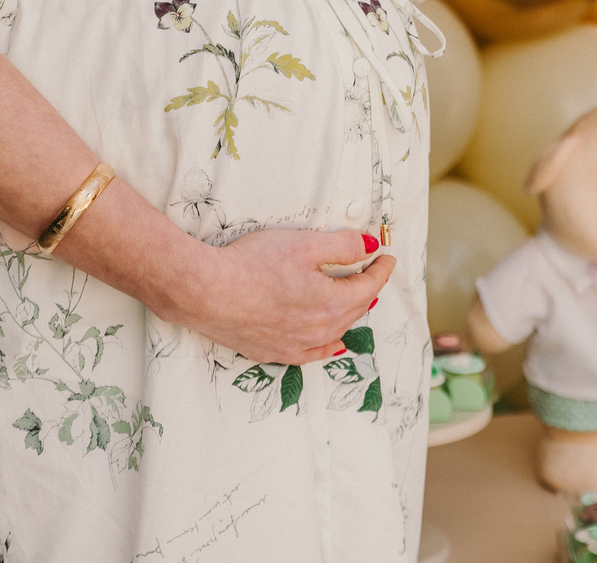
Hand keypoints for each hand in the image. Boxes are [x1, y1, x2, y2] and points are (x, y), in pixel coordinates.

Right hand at [177, 226, 395, 363]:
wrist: (209, 292)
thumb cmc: (254, 264)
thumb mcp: (304, 244)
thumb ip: (342, 246)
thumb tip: (370, 246)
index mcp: (331, 303)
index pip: (367, 286)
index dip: (380, 270)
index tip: (387, 257)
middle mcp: (319, 330)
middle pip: (354, 309)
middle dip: (368, 289)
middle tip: (373, 272)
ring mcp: (296, 345)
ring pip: (336, 331)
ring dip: (350, 314)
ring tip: (358, 301)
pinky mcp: (273, 352)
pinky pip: (313, 353)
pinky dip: (329, 345)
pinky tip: (333, 344)